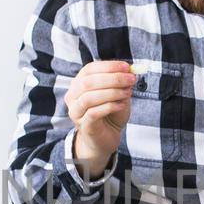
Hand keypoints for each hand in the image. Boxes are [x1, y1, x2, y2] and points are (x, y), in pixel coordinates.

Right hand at [67, 60, 136, 179]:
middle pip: (88, 82)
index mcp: (79, 83)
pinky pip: (94, 113)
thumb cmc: (110, 114)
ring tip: (127, 93)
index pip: (90, 69)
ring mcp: (76, 112)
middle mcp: (73, 96)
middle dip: (112, 79)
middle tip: (130, 80)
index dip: (108, 66)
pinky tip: (121, 105)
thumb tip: (130, 70)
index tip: (127, 67)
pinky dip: (109, 106)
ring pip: (89, 97)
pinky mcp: (83, 125)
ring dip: (111, 93)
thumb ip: (121, 82)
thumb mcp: (118, 94)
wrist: (106, 138)